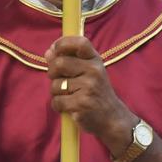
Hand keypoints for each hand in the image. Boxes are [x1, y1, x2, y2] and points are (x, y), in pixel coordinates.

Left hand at [47, 36, 138, 155]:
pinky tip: (70, 107)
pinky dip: (58, 106)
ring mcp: (89, 87)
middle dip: (52, 73)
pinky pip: (57, 101)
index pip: (79, 42)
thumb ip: (68, 60)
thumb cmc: (95, 92)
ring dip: (57, 93)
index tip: (54, 50)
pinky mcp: (82, 104)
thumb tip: (48, 52)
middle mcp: (94, 71)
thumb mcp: (88, 72)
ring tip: (71, 96)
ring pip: (55, 85)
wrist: (113, 118)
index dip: (62, 43)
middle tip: (61, 81)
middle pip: (59, 64)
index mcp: (95, 60)